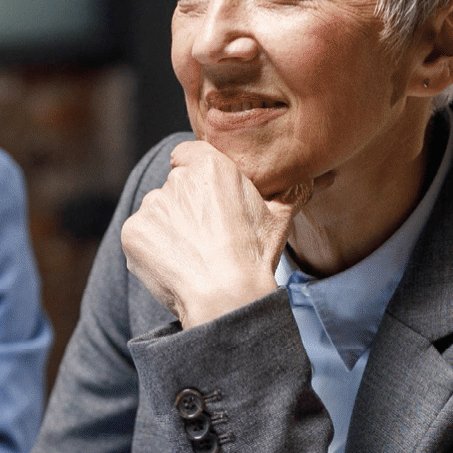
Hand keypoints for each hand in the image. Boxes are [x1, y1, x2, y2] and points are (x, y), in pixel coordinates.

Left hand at [121, 141, 310, 327]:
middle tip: (206, 238)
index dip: (196, 177)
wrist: (225, 298)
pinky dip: (151, 249)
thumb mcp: (280, 218)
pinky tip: (175, 266)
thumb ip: (292, 189)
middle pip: (174, 187)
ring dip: (168, 229)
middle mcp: (177, 179)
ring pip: (157, 211)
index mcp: (210, 166)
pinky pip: (141, 235)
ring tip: (193, 256)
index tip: (207, 200)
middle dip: (185, 207)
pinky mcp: (134, 231)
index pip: (188, 154)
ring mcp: (152, 205)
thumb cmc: (255, 257)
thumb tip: (319, 176)